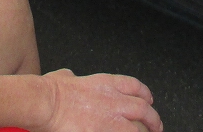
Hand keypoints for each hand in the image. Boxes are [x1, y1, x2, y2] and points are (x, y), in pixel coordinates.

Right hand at [41, 69, 160, 131]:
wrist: (46, 103)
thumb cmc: (51, 91)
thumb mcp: (64, 77)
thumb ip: (72, 78)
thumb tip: (69, 78)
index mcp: (104, 83)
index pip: (134, 86)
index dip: (145, 94)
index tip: (149, 100)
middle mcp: (112, 100)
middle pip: (143, 109)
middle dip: (153, 118)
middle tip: (156, 126)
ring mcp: (110, 119)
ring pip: (138, 129)